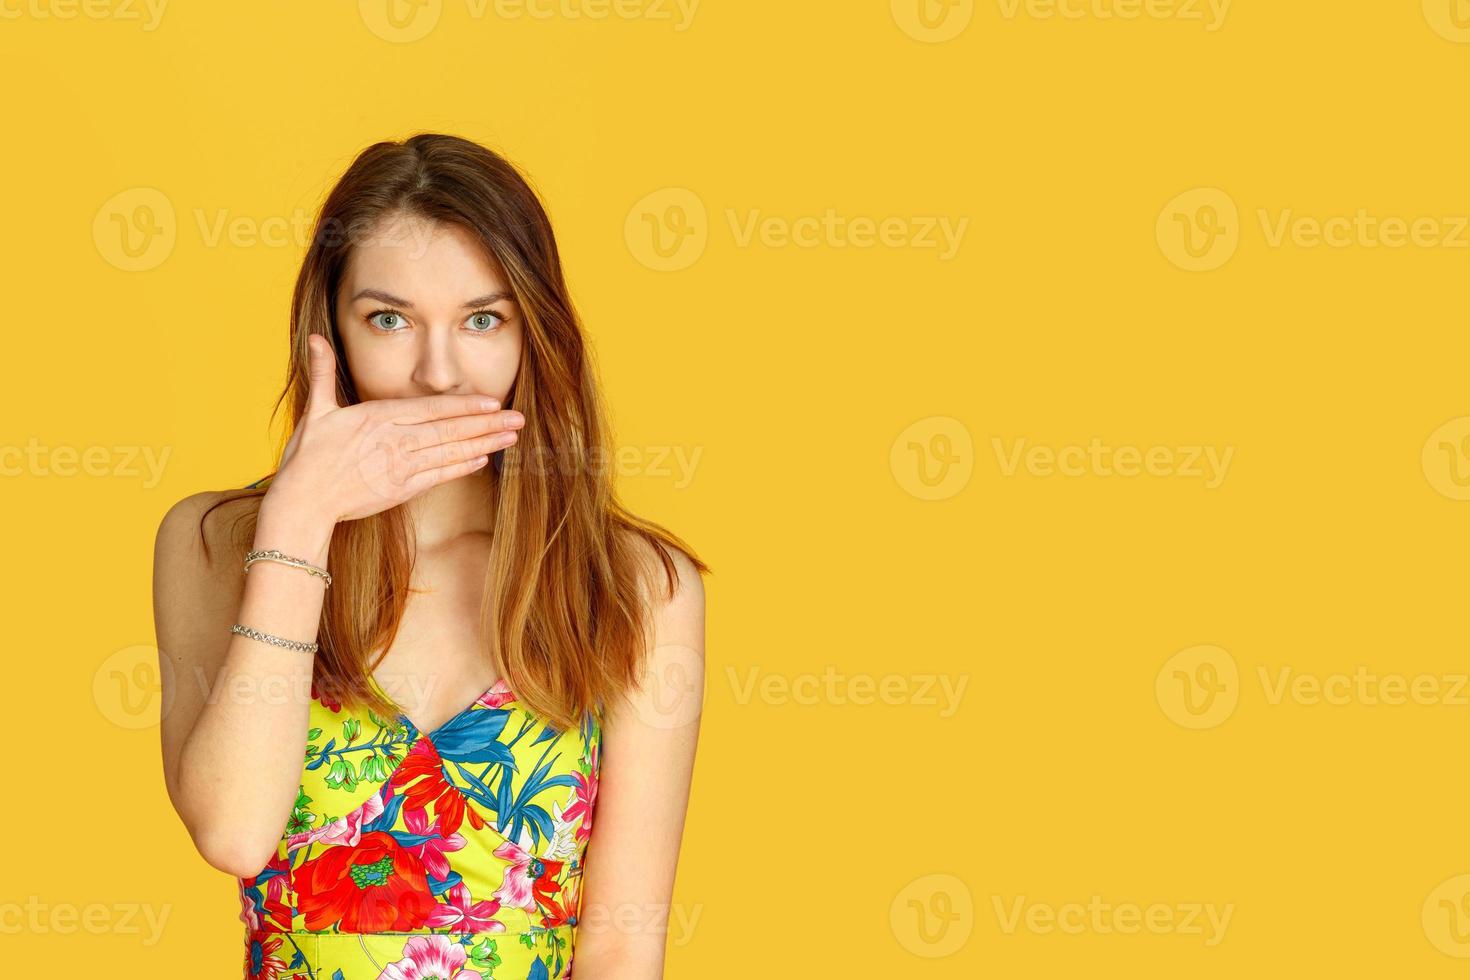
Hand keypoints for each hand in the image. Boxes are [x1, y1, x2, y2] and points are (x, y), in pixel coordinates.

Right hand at [265, 333, 522, 523]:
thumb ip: (323, 372)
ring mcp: (400, 468)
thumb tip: (315, 337)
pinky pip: (439, 477)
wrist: (303, 502)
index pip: (432, 409)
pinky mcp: (401, 490)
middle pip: (450, 430)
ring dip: (484, 444)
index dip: (466, 405)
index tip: (493, 401)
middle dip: (487, 424)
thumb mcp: (315, 410)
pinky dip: (462, 468)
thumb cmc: (308, 457)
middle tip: (518, 418)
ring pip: (450, 453)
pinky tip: (483, 460)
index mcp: (378, 418)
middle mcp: (395, 441)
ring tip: (511, 437)